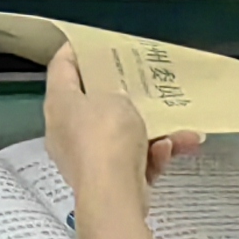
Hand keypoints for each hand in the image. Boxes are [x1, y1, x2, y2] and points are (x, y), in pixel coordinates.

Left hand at [44, 44, 200, 213]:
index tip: (94, 43)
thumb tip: (118, 102)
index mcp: (59, 103)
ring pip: (120, 136)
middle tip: (142, 84)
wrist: (113, 195)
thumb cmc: (107, 136)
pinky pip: (130, 160)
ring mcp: (84, 158)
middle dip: (123, 96)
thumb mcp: (119, 100)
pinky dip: (150, 156)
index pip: (61, 67)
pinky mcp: (105, 181)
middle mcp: (65, 129)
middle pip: (92, 104)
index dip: (76, 51)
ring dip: (151, 132)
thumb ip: (120, 94)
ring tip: (180, 129)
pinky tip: (169, 150)